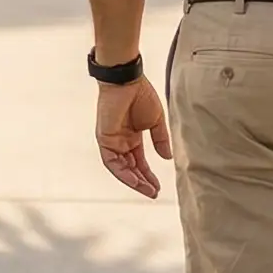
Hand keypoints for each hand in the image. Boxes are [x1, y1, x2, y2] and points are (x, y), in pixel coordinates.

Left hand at [95, 76, 171, 197]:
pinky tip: (135, 180)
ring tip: (147, 190)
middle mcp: (121, 142)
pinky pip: (112, 162)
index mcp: (132, 137)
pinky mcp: (104, 139)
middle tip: (154, 193)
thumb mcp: (156, 121)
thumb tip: (167, 158)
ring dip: (133, 181)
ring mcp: (112, 141)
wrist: (127, 80)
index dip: (148, 175)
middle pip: (130, 168)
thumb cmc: (141, 94)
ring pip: (121, 168)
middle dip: (142, 182)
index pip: (139, 162)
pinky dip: (123, 172)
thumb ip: (160, 140)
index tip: (158, 187)